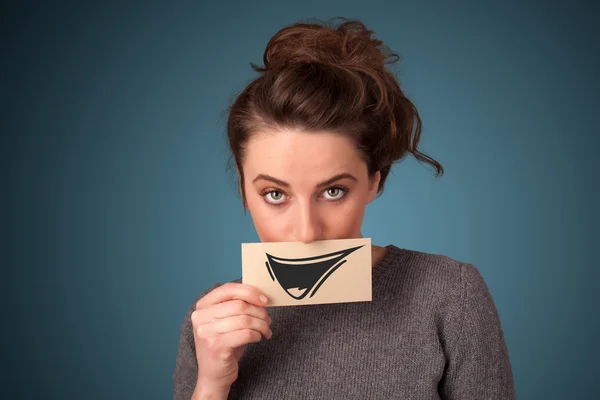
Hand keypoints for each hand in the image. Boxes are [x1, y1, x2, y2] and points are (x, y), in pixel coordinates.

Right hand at [191, 282, 271, 396]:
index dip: (249, 291)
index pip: (228, 289)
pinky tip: (258, 338)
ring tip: (266, 330)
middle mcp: (200, 317)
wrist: (213, 376)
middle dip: (259, 312)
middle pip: (240, 304)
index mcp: (202, 306)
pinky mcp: (216, 346)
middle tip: (268, 320)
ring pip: (245, 319)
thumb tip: (260, 296)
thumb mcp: (225, 322)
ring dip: (261, 324)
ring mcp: (206, 332)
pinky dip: (257, 335)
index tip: (264, 299)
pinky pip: (246, 334)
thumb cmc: (223, 345)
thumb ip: (236, 306)